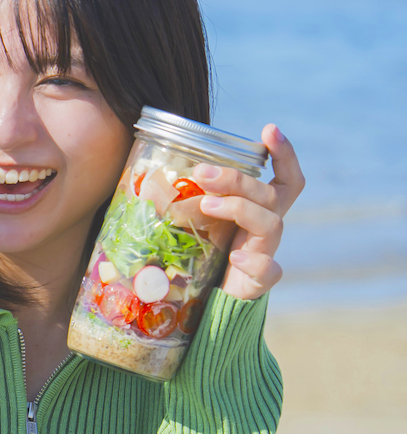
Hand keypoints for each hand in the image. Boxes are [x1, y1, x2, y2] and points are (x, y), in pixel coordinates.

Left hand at [195, 124, 305, 300]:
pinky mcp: (258, 283)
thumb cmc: (203, 256)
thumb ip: (190, 199)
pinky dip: (255, 261)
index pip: (285, 179)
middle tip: (201, 173)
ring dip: (239, 209)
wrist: (210, 304)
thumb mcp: (200, 223)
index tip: (268, 129)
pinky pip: (269, 271)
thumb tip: (148, 174)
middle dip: (238, 180)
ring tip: (207, 204)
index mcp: (258, 211)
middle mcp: (266, 229)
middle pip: (271, 196)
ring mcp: (266, 254)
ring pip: (271, 224)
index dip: (284, 154)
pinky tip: (236, 256)